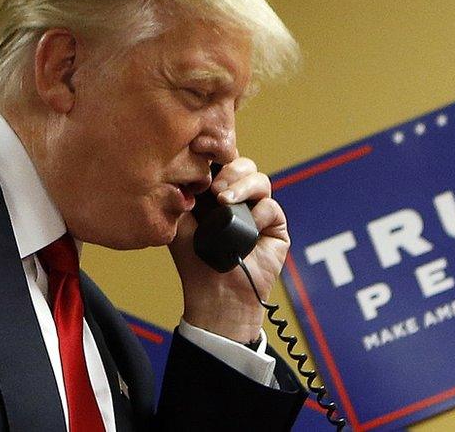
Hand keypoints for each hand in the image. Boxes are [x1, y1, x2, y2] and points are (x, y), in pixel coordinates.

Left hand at [168, 157, 290, 343]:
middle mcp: (238, 200)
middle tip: (216, 186)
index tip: (202, 164)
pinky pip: (271, 207)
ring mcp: (257, 212)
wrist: (214, 293)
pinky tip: (247, 225)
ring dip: (243, 185)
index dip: (215, 160)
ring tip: (225, 199)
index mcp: (215, 194)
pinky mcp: (275, 227)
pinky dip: (259, 212)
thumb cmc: (194, 262)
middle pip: (243, 166)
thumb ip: (182, 196)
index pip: (221, 165)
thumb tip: (186, 170)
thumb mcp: (179, 223)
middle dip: (231, 170)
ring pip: (260, 180)